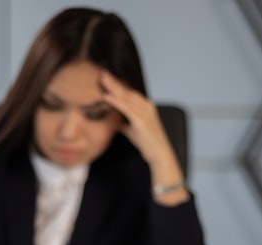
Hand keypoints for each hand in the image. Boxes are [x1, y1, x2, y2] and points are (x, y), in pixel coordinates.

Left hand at [101, 71, 188, 204]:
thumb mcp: (133, 129)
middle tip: (102, 73)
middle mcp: (147, 106)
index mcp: (146, 106)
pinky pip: (126, 108)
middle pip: (127, 91)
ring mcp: (145, 112)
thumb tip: (115, 120)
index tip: (106, 79)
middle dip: (114, 82)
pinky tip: (106, 96)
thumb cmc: (148, 143)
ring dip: (113, 87)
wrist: (159, 154)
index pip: (129, 93)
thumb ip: (125, 122)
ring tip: (102, 79)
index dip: (118, 85)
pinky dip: (116, 101)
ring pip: (126, 97)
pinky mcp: (141, 120)